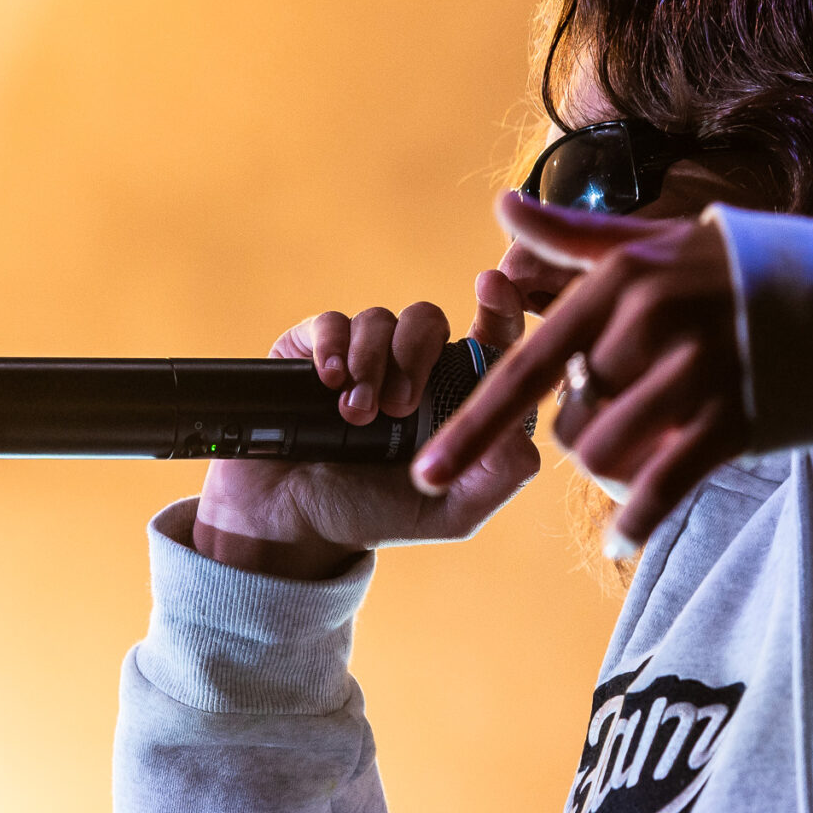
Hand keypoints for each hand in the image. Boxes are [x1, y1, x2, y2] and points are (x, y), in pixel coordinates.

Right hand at [194, 273, 542, 578]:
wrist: (292, 525)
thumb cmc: (376, 514)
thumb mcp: (451, 513)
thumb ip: (499, 476)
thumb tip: (520, 427)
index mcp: (453, 396)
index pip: (489, 336)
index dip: (500, 305)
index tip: (492, 287)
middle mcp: (409, 368)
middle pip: (428, 319)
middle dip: (416, 353)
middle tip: (399, 406)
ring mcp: (360, 358)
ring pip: (379, 319)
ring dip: (371, 362)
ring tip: (356, 415)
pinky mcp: (310, 355)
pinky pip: (330, 323)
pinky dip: (333, 347)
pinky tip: (330, 382)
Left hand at [413, 193, 747, 558]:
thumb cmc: (757, 273)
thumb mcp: (664, 246)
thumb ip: (576, 239)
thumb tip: (501, 209)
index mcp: (627, 279)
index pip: (529, 363)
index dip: (473, 425)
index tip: (426, 471)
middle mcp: (656, 319)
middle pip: (573, 417)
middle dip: (587, 432)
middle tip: (636, 415)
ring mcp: (699, 369)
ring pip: (610, 451)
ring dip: (616, 469)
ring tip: (654, 450)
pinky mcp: (739, 417)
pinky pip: (664, 483)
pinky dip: (636, 518)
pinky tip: (620, 540)